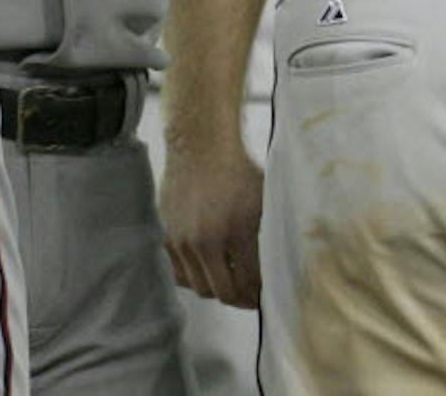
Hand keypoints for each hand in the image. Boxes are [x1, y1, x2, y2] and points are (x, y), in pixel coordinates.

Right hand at [161, 143, 265, 309]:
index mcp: (236, 231)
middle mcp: (206, 242)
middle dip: (241, 299)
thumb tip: (279, 265)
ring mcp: (183, 242)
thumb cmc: (240, 170)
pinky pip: (180, 275)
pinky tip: (211, 272)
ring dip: (218, 290)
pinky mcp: (167, 239)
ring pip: (199, 287)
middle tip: (252, 298)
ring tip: (233, 285)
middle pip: (223, 292)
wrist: (201, 147)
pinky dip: (196, 279)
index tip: (268, 295)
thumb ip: (268, 235)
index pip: (250, 280)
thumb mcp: (265, 200)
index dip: (261, 293)